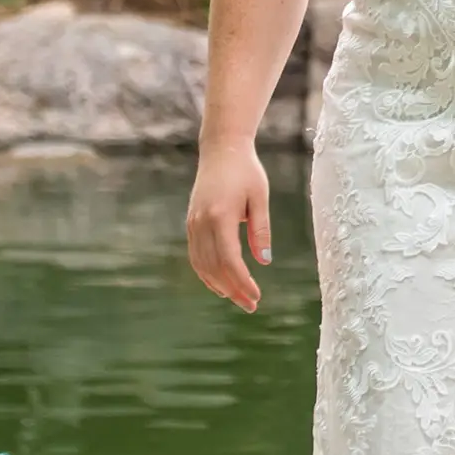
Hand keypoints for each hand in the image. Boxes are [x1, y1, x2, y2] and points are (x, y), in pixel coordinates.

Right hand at [185, 139, 270, 312]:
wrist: (221, 150)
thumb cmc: (247, 171)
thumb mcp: (260, 198)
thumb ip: (260, 230)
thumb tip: (264, 261)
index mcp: (220, 216)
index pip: (229, 260)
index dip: (242, 282)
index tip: (256, 296)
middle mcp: (202, 223)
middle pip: (214, 267)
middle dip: (233, 289)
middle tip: (251, 304)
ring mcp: (192, 224)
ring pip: (201, 265)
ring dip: (218, 285)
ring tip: (237, 298)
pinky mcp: (190, 223)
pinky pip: (196, 256)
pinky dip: (206, 273)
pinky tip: (220, 283)